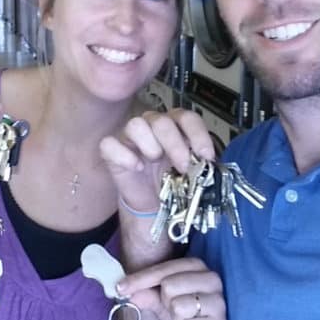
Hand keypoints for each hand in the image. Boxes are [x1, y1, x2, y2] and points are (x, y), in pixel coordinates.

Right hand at [100, 109, 216, 216]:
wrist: (153, 202)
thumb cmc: (173, 181)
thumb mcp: (192, 172)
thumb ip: (200, 163)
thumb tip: (209, 163)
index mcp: (176, 125)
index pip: (187, 118)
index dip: (198, 134)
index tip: (205, 156)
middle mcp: (153, 125)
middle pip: (162, 121)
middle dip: (175, 145)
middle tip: (182, 166)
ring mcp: (131, 136)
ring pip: (136, 124)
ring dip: (149, 144)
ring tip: (155, 161)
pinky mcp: (112, 150)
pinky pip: (110, 144)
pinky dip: (124, 155)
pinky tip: (136, 167)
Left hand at [116, 258, 225, 319]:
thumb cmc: (177, 316)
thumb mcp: (158, 302)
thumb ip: (145, 293)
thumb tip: (129, 291)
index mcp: (197, 267)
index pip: (165, 268)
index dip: (140, 279)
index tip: (121, 288)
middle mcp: (212, 279)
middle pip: (170, 285)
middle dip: (164, 300)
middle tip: (170, 307)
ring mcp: (219, 301)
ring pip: (178, 305)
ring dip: (175, 316)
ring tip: (182, 318)